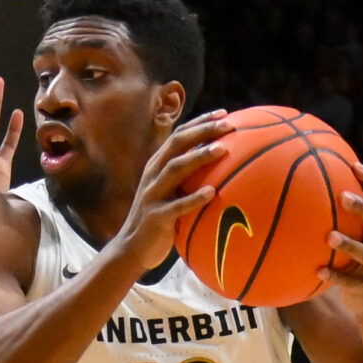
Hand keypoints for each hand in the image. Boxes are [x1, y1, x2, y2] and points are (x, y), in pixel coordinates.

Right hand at [110, 113, 232, 274]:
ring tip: (222, 150)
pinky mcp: (155, 216)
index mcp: (158, 164)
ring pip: (175, 168)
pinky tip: (213, 193)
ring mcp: (153, 194)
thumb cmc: (161, 219)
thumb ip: (189, 177)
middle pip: (178, 143)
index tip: (224, 114)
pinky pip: (176, 206)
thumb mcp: (172, 192)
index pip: (180, 135)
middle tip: (229, 125)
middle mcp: (153, 173)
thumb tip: (223, 167)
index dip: (201, 122)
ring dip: (199, 157)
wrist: (132, 248)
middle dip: (203, 130)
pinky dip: (194, 198)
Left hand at [311, 162, 362, 316]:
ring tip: (329, 236)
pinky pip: (350, 281)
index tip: (355, 165)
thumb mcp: (355, 236)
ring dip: (348, 244)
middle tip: (343, 197)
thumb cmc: (355, 259)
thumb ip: (340, 216)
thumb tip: (310, 186)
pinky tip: (318, 271)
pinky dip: (335, 276)